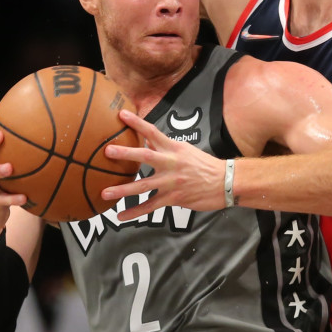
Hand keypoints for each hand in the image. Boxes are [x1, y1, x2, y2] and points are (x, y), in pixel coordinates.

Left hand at [102, 109, 224, 220]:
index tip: (121, 115)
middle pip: (145, 156)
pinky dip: (135, 212)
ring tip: (105, 193)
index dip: (136, 123)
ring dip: (123, 190)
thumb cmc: (205, 166)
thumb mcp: (186, 151)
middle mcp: (171, 163)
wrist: (226, 182)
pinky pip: (151, 206)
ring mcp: (171, 182)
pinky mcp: (173, 198)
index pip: (152, 132)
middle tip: (107, 151)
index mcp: (174, 148)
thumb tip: (147, 141)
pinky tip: (121, 216)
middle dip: (126, 154)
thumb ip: (165, 147)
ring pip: (143, 186)